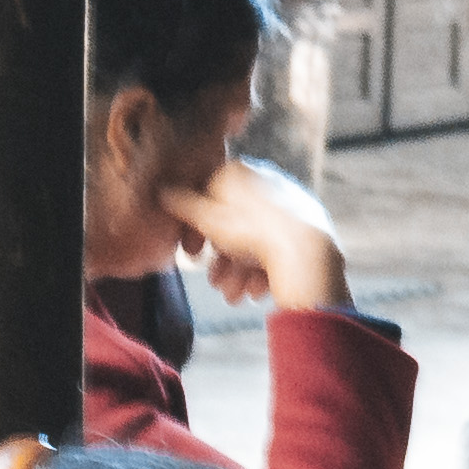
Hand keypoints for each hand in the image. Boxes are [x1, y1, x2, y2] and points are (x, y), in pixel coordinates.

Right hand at [163, 157, 346, 313]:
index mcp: (241, 172)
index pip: (209, 196)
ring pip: (254, 242)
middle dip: (220, 259)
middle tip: (215, 283)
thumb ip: (180, 204)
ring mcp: (290, 207)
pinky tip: (256, 292)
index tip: (192, 253)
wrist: (307, 256)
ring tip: (233, 295)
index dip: (196, 228)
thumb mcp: (206, 218)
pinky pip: (277, 250)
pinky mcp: (307, 231)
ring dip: (238, 272)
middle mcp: (267, 184)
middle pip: (233, 225)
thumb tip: (162, 191)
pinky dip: (264, 272)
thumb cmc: (252, 233)